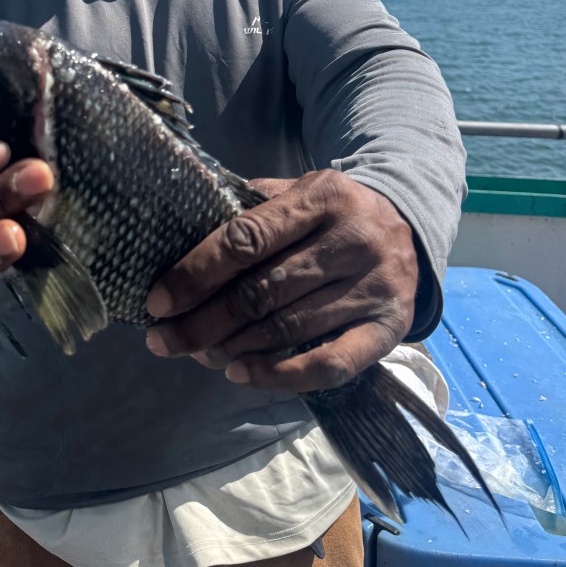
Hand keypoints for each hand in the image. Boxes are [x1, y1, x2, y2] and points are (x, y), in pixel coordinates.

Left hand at [144, 170, 418, 392]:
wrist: (407, 224)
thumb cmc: (329, 212)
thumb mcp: (295, 191)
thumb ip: (246, 209)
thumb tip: (177, 236)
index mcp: (321, 197)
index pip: (246, 238)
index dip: (197, 273)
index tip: (158, 301)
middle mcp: (353, 240)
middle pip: (262, 290)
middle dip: (204, 321)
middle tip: (163, 340)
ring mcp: (375, 286)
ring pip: (290, 328)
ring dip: (233, 348)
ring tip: (198, 355)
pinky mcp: (389, 328)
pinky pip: (332, 364)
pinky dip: (281, 375)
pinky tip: (242, 374)